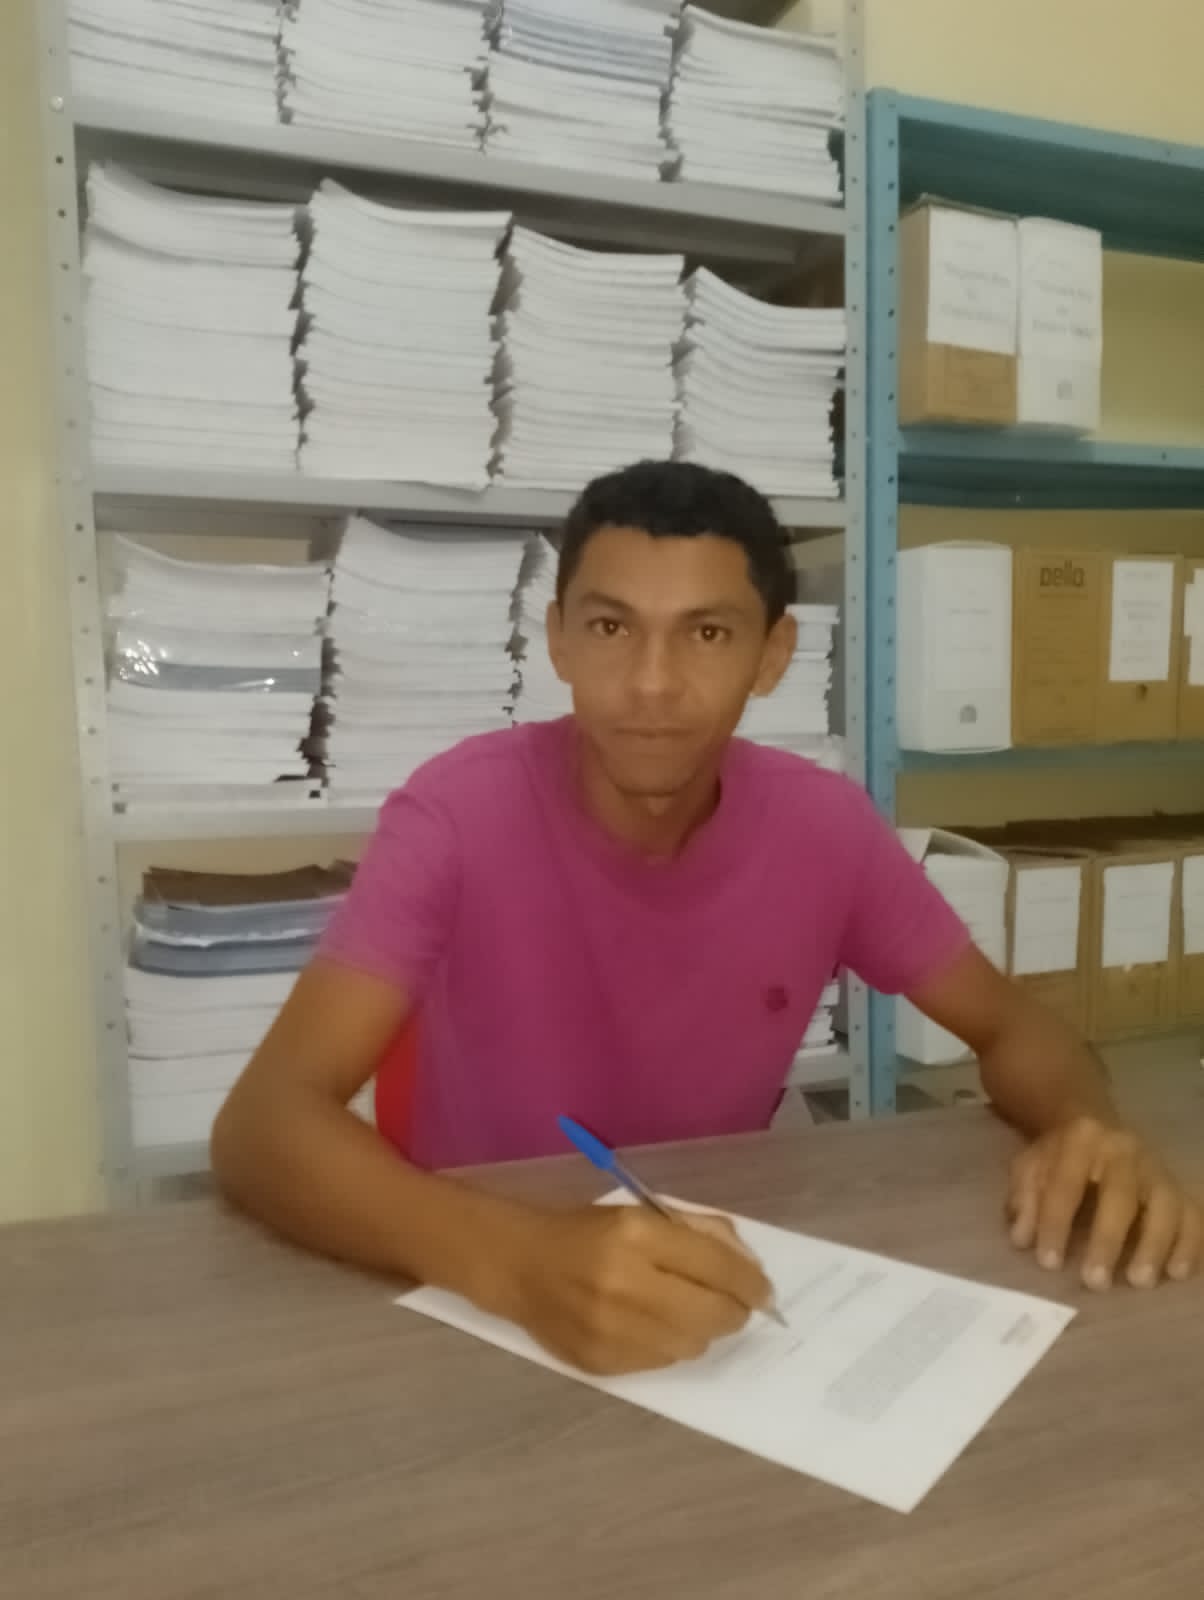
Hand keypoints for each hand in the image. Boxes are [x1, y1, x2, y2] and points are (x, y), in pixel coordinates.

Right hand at [491, 1204, 772, 1374]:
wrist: (518, 1265)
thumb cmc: (584, 1231)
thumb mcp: (639, 1214)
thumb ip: (697, 1232)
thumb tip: (748, 1267)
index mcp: (636, 1235)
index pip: (717, 1266)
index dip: (751, 1283)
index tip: (764, 1292)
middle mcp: (626, 1284)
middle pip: (713, 1314)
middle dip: (734, 1311)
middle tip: (735, 1305)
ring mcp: (612, 1330)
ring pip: (692, 1345)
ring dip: (702, 1330)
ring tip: (688, 1311)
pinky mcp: (602, 1363)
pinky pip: (662, 1362)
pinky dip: (670, 1345)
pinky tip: (654, 1326)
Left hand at [1007, 1114, 1201, 1289]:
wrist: (1095, 1128)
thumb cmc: (1059, 1157)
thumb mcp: (1030, 1166)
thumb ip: (1025, 1199)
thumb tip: (1023, 1239)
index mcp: (1081, 1139)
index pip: (1066, 1184)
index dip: (1055, 1224)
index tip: (1048, 1263)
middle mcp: (1124, 1150)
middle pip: (1121, 1195)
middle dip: (1108, 1239)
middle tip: (1095, 1282)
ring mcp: (1156, 1169)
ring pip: (1165, 1206)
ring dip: (1156, 1246)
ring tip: (1140, 1282)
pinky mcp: (1178, 1187)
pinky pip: (1194, 1216)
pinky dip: (1190, 1245)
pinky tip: (1177, 1273)